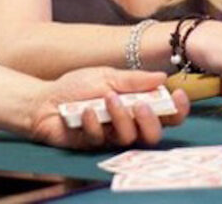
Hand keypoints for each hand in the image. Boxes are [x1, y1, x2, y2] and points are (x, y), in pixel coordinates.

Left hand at [27, 68, 188, 149]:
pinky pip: (100, 138)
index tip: (177, 96)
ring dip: (121, 117)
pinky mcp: (92, 144)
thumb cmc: (77, 86)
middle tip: (141, 105)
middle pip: (153, 135)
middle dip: (151, 121)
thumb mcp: (107, 75)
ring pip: (128, 138)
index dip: (177, 109)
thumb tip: (162, 78)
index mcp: (136, 105)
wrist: (44, 99)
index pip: (166, 114)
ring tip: (108, 98)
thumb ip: (133, 80)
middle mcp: (128, 124)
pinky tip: (86, 111)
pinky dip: (94, 122)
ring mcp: (110, 136)